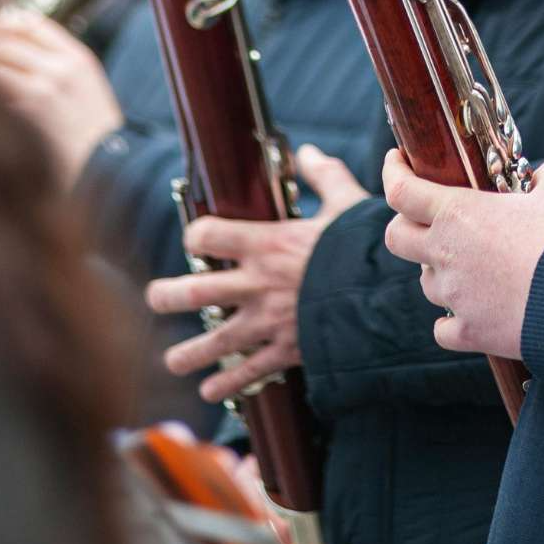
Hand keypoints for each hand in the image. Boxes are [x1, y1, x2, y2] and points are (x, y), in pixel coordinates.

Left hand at [0, 4, 123, 184]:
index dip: (2, 19)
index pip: (32, 21)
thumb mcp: (85, 85)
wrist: (102, 161)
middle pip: (9, 35)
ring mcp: (46, 83)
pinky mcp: (29, 105)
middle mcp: (62, 65)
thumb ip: (56, 62)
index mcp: (78, 57)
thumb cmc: (90, 128)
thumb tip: (13, 46)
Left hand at [145, 145, 368, 402]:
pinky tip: (211, 391)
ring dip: (188, 354)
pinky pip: (249, 372)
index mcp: (268, 243)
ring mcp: (269, 320)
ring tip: (173, 361)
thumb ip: (325, 176)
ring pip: (214, 341)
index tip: (197, 240)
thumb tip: (308, 153)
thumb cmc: (365, 245)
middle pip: (195, 291)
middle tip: (156, 298)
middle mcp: (258, 283)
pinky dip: (227, 385)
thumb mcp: (347, 203)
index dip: (197, 235)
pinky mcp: (286, 350)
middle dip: (167, 296)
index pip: (209, 235)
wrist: (387, 295)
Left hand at [382, 149, 543, 359]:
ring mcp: (454, 296)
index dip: (392, 171)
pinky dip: (453, 321)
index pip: (401, 190)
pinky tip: (469, 313)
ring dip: (439, 272)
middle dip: (403, 225)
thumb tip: (540, 177)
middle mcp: (445, 254)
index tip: (396, 159)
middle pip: (395, 238)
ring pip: (425, 283)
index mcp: (458, 213)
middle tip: (425, 220)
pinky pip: (445, 329)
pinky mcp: (470, 332)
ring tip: (468, 266)